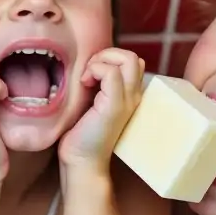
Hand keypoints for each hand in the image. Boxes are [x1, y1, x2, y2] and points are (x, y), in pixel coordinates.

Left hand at [58, 47, 143, 176]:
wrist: (81, 160)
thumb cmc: (81, 132)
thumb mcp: (91, 101)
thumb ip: (97, 84)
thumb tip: (91, 63)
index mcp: (129, 94)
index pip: (132, 61)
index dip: (110, 58)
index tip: (90, 74)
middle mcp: (133, 96)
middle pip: (133, 56)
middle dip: (107, 54)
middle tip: (89, 72)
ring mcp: (127, 101)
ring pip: (128, 59)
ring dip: (101, 60)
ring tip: (87, 78)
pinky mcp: (115, 106)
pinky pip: (112, 73)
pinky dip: (95, 69)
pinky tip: (85, 84)